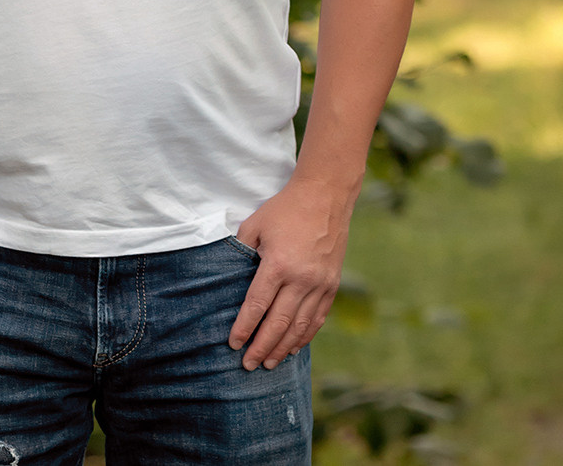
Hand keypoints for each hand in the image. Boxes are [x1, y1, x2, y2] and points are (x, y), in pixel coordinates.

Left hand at [227, 176, 353, 369]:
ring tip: (269, 363)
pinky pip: (317, 319)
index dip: (244, 328)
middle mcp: (301, 279)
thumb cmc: (285, 209)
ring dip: (283, 348)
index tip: (233, 344)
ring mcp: (319, 284)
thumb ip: (242, 250)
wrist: (325, 197)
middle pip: (278, 323)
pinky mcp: (332, 286)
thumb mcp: (255, 223)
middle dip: (261, 347)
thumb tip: (230, 274)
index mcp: (278, 264)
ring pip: (300, 326)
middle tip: (248, 365)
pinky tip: (294, 348)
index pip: (257, 305)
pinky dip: (305, 336)